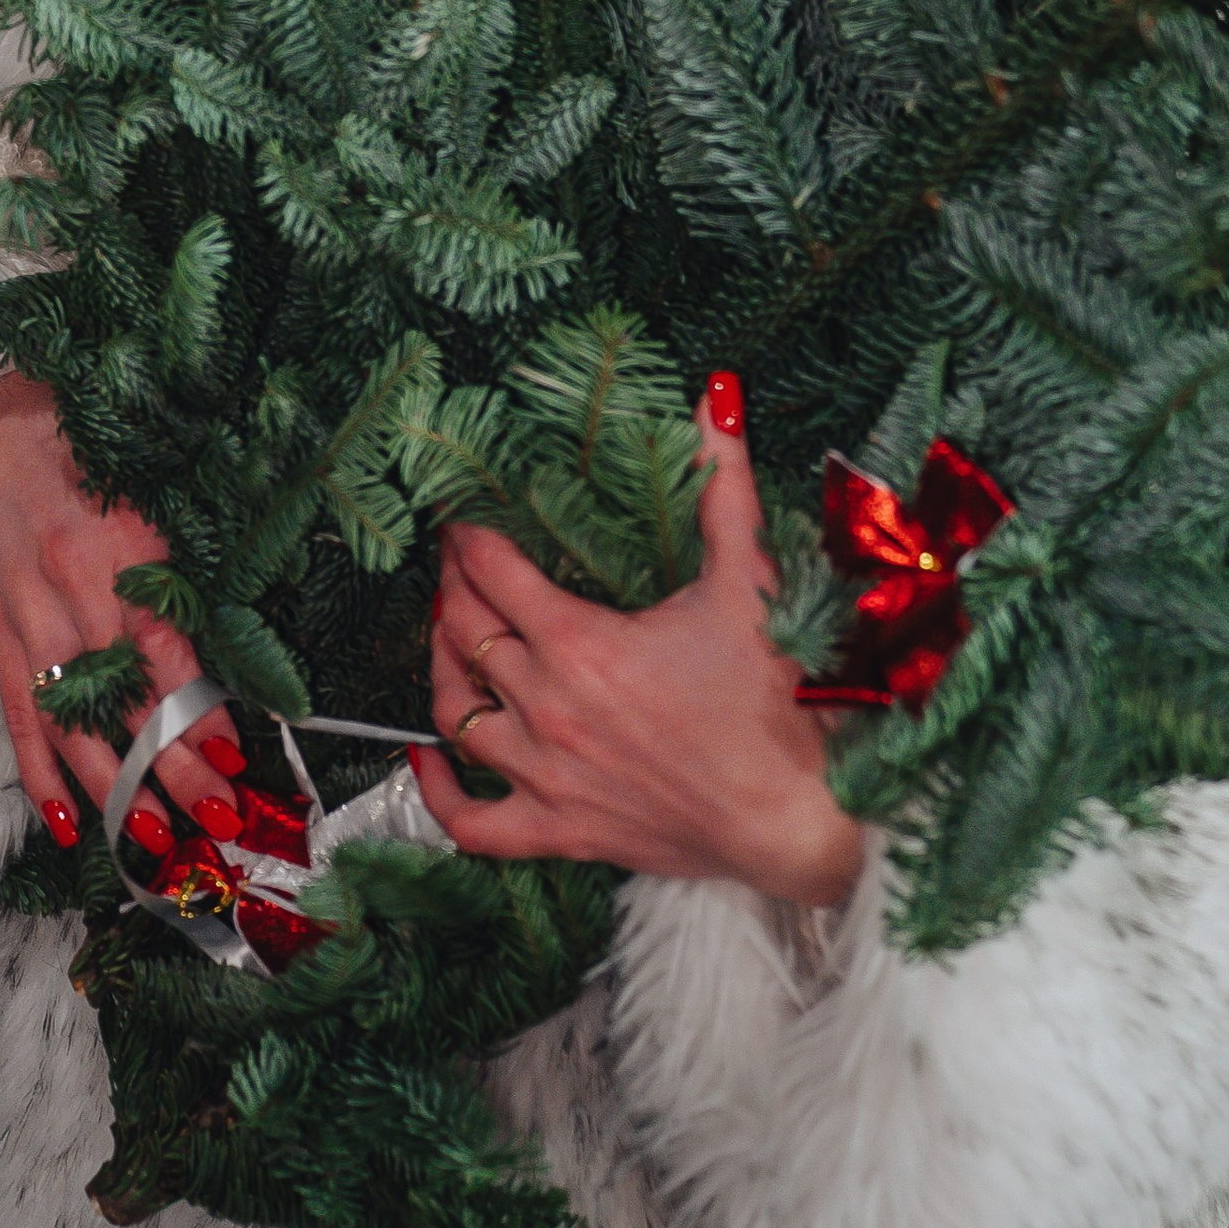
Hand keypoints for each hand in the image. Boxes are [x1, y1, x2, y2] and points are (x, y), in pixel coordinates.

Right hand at [0, 373, 237, 853]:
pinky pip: (18, 717)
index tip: (235, 756)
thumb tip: (226, 641)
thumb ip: (178, 564)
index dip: (197, 709)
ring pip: (72, 723)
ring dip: (113, 790)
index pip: (162, 649)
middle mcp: (67, 590)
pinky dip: (38, 774)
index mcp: (116, 547)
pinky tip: (62, 823)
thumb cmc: (84, 452)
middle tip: (218, 820)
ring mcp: (25, 620)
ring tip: (154, 842)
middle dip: (171, 768)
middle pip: (125, 700)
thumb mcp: (145, 490)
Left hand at [410, 375, 862, 907]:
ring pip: (455, 714)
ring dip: (442, 666)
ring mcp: (548, 777)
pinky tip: (428, 754)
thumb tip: (719, 395)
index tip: (464, 516)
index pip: (493, 573)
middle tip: (458, 560)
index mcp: (581, 643)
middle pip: (466, 632)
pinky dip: (439, 790)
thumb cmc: (777, 698)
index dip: (471, 536)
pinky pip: (472, 825)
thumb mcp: (747, 578)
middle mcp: (548, 709)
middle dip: (455, 586)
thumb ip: (724, 481)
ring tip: (448, 633)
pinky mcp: (561, 832)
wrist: (800, 817)